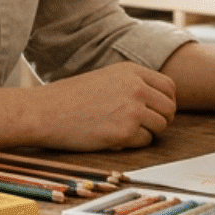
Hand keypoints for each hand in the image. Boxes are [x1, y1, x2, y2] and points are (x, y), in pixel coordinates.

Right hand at [36, 62, 177, 150]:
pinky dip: (134, 143)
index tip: (155, 112)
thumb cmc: (69, 98)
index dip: (165, 102)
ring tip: (125, 132)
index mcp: (131, 71)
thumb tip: (156, 101)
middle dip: (161, 119)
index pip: (169, 87)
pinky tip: (114, 139)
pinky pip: (145, 141)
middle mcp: (136, 87)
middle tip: (143, 127)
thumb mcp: (105, 78)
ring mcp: (132, 109)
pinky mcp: (125, 132)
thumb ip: (131, 84)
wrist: (45, 112)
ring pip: (161, 126)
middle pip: (169, 108)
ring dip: (148, 132)